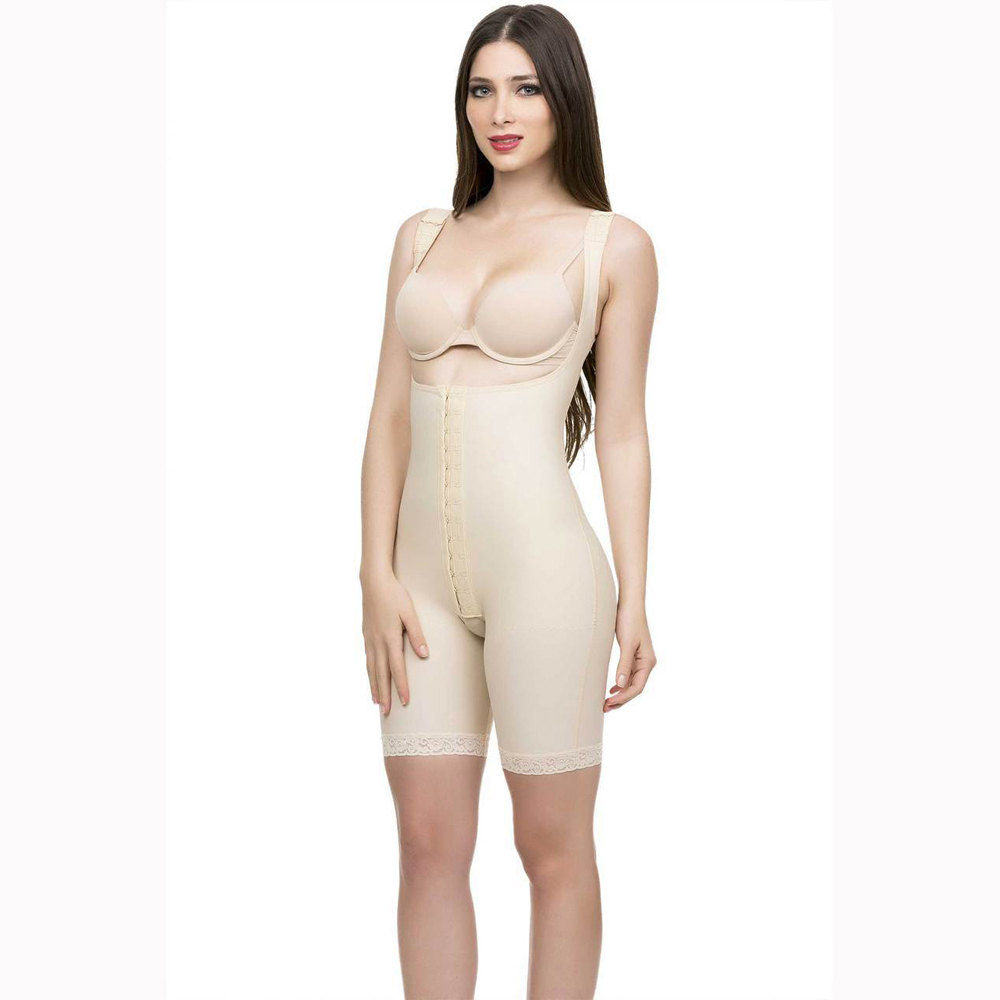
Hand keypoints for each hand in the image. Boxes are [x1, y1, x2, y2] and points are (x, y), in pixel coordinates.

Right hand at [360, 567, 428, 715]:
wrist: (373, 582)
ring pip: (371, 670)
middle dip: (386, 694)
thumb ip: (417, 634)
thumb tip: (425, 655)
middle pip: (381, 674)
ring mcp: (369, 640)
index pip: (397, 668)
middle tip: (388, 713)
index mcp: (390, 637)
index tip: (405, 701)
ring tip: (378, 703)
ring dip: (375, 688)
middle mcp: (377, 642)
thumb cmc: (395, 595)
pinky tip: (371, 680)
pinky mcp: (366, 636)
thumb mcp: (410, 612)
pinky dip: (369, 674)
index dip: (401, 686)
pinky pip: (367, 661)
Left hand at [604, 602, 656, 711]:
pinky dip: (621, 684)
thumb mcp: (627, 644)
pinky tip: (612, 689)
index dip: (623, 698)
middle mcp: (646, 663)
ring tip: (606, 703)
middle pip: (634, 688)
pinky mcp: (633, 655)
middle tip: (604, 708)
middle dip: (621, 699)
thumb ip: (624, 665)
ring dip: (620, 693)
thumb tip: (620, 685)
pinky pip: (628, 675)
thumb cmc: (629, 620)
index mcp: (648, 662)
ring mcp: (640, 660)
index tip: (609, 702)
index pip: (637, 687)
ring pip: (631, 683)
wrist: (630, 604)